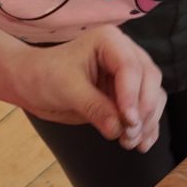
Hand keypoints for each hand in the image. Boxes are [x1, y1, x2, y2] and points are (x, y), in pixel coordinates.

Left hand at [10, 25, 164, 150]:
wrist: (32, 84)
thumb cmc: (45, 76)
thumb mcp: (67, 90)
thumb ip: (94, 107)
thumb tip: (118, 129)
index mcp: (109, 41)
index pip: (131, 66)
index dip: (133, 95)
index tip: (128, 121)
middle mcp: (125, 53)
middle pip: (150, 79)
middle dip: (143, 109)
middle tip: (129, 134)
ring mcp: (128, 74)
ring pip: (153, 95)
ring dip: (147, 120)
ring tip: (130, 142)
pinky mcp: (128, 94)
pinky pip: (147, 109)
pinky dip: (147, 127)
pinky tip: (141, 145)